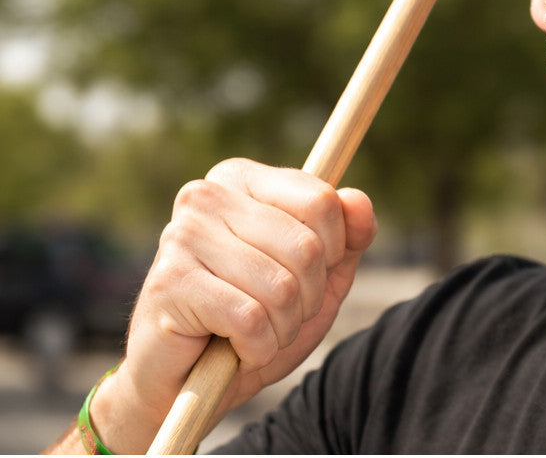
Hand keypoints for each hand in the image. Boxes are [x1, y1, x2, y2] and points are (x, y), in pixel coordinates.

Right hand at [89, 159, 375, 452]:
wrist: (184, 383)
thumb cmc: (255, 318)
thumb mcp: (318, 275)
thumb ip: (348, 235)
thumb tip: (358, 200)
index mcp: (243, 178)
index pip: (322, 201)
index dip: (333, 251)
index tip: (308, 272)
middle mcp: (209, 195)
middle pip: (307, 248)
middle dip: (307, 298)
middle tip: (277, 314)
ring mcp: (184, 235)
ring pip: (282, 288)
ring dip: (283, 328)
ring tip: (256, 332)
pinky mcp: (170, 283)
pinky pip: (251, 319)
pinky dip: (258, 347)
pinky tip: (236, 348)